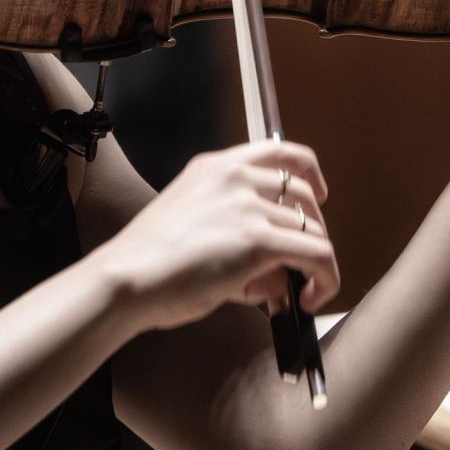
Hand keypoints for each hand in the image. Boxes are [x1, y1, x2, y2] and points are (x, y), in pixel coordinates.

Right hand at [97, 140, 337, 332]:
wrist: (125, 280)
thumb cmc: (147, 264)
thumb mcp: (192, 224)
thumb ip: (236, 233)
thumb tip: (278, 272)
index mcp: (214, 167)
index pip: (280, 151)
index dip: (310, 173)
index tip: (319, 195)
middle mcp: (235, 177)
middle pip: (304, 193)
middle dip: (314, 229)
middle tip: (304, 263)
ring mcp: (248, 206)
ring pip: (312, 230)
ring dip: (310, 263)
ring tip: (294, 293)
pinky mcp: (259, 240)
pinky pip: (319, 255)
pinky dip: (325, 279)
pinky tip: (310, 299)